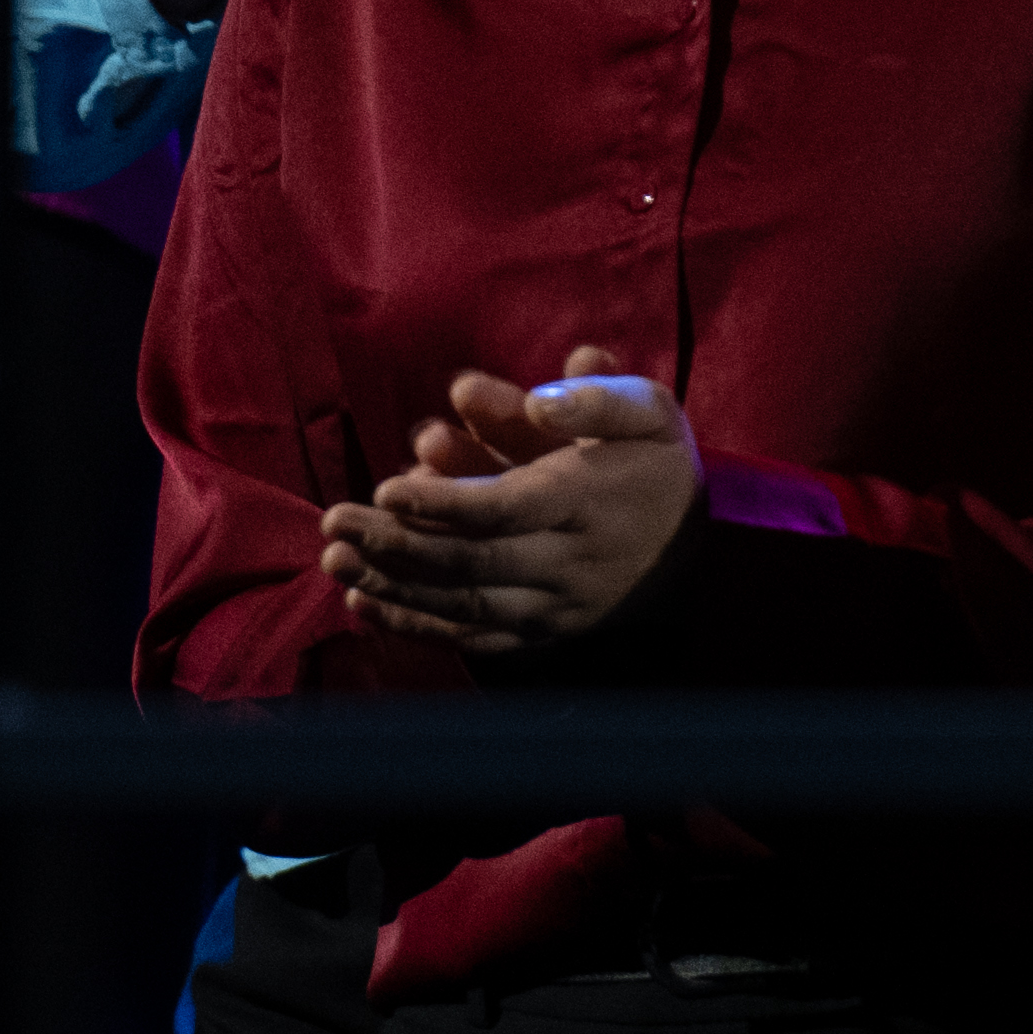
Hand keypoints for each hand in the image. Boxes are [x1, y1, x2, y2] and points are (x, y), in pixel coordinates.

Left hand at [320, 347, 703, 655]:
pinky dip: (416, 625)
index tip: (387, 487)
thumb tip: (536, 398)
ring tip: (333, 560)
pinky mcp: (541, 634)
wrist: (699, 546)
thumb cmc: (652, 461)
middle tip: (332, 521)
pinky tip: (362, 603)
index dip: (443, 504)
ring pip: (466, 603)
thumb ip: (593, 397)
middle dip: (396, 545)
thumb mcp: (645, 411)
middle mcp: (569, 563)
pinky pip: (473, 636)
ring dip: (393, 585)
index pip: (506, 510)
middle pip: (473, 561)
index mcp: (587, 502)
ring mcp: (554, 607)